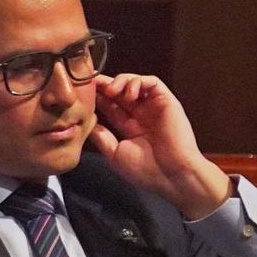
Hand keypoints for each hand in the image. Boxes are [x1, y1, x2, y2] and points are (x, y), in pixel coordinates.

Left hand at [89, 73, 229, 218]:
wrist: (173, 175)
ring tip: (111, 91)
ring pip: (135, 82)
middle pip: (121, 92)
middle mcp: (143, 114)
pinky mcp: (167, 101)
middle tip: (92, 83)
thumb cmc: (146, 169)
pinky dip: (137, 82)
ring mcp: (155, 107)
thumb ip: (102, 137)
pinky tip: (128, 94)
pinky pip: (152, 82)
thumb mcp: (116, 153)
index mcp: (131, 127)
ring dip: (120, 81)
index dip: (98, 97)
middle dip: (105, 84)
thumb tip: (88, 124)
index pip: (111, 106)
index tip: (83, 92)